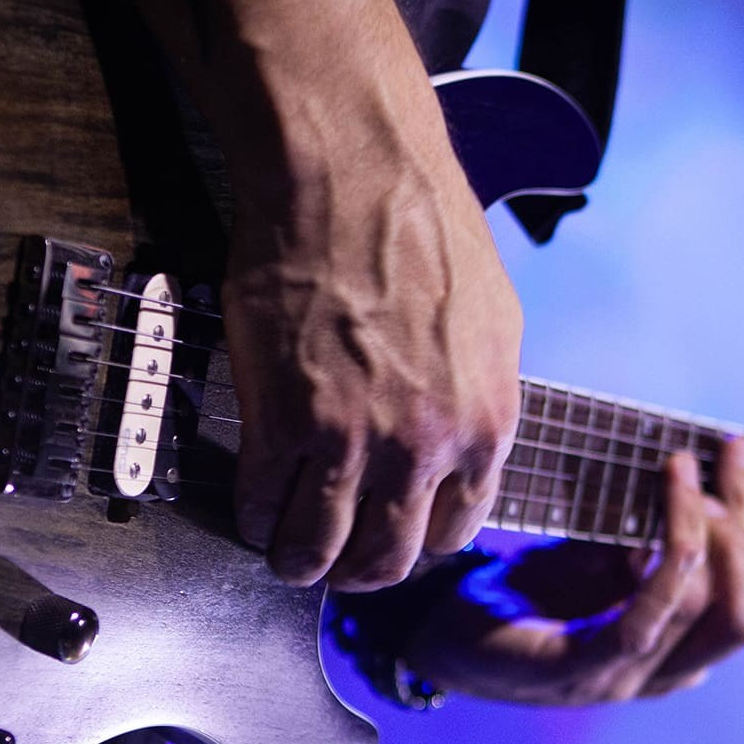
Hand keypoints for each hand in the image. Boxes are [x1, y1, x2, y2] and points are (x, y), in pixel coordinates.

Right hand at [224, 44, 522, 591]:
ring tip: (283, 551)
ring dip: (296, 562)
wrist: (350, 171)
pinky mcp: (281, 418)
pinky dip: (252, 514)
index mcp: (485, 424)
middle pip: (385, 561)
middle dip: (355, 573)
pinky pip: (262, 501)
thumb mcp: (492, 322)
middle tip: (332, 562)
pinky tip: (251, 502)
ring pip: (319, 549)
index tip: (388, 539)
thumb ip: (479, 397)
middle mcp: (425, 445)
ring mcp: (351, 438)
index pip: (451, 535)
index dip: (413, 545)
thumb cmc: (422, 224)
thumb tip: (464, 443)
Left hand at [402, 439, 743, 702]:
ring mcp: (618, 681)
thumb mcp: (586, 557)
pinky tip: (647, 523)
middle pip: (743, 615)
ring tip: (674, 470)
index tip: (731, 447)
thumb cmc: (515, 592)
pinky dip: (659, 567)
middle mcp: (656, 674)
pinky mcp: (572, 672)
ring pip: (704, 613)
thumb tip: (683, 487)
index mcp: (670, 650)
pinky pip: (641, 623)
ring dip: (697, 530)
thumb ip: (635, 540)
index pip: (743, 597)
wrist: (433, 633)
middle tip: (694, 473)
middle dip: (737, 537)